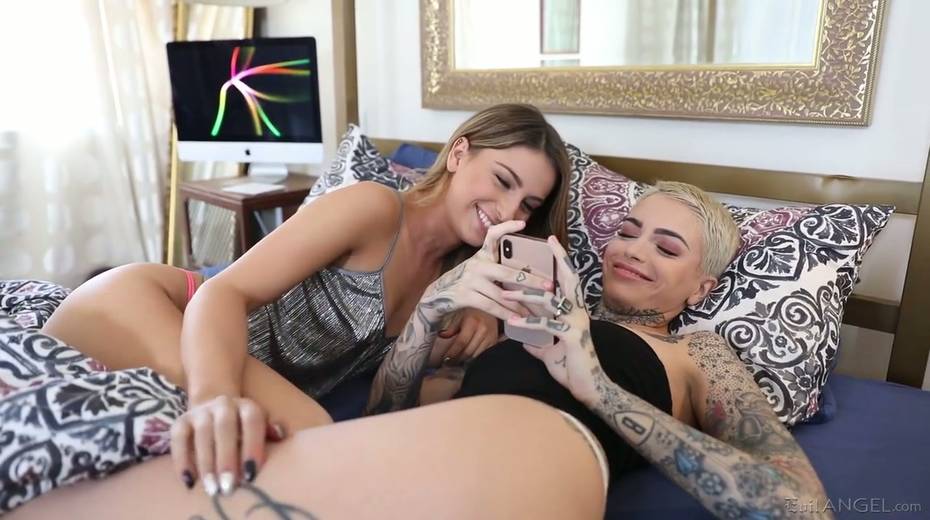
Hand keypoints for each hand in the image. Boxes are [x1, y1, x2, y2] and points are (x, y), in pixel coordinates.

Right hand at [170, 395, 285, 495]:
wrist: (214, 410)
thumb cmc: (243, 428)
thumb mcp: (260, 427)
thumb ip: (270, 431)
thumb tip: (280, 434)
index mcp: (247, 406)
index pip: (252, 421)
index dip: (252, 446)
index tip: (251, 474)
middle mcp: (224, 404)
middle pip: (225, 428)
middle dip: (227, 458)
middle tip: (228, 486)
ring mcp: (201, 411)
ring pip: (202, 434)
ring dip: (206, 463)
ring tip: (212, 488)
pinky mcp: (181, 420)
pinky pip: (178, 438)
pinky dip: (182, 460)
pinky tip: (189, 480)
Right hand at [420, 220, 553, 323]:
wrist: (438, 297)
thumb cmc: (468, 283)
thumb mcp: (480, 269)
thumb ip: (498, 267)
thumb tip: (528, 273)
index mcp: (482, 255)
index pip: (492, 235)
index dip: (506, 227)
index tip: (523, 223)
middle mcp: (477, 264)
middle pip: (507, 272)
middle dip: (531, 280)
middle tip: (548, 286)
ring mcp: (470, 280)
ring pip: (501, 293)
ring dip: (521, 304)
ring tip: (536, 311)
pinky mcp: (465, 296)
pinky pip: (491, 305)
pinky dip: (505, 313)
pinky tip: (517, 319)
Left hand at [436, 309, 499, 364]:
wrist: (489, 311)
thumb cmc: (471, 314)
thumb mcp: (459, 317)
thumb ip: (451, 329)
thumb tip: (441, 336)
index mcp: (472, 322)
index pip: (461, 342)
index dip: (452, 353)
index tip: (445, 360)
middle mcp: (483, 330)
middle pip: (468, 352)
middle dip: (457, 360)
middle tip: (448, 364)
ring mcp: (490, 337)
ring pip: (476, 356)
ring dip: (465, 362)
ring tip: (457, 363)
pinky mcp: (494, 343)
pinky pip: (483, 356)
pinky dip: (474, 360)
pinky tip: (467, 361)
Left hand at [501, 236, 602, 405]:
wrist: (589, 390)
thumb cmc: (571, 369)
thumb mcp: (550, 353)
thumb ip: (538, 343)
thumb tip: (524, 341)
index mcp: (574, 311)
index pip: (567, 281)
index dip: (561, 261)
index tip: (551, 242)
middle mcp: (578, 312)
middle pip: (569, 280)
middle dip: (558, 259)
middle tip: (547, 242)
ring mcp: (576, 323)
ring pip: (550, 301)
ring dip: (525, 296)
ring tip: (505, 293)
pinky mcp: (572, 337)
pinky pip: (547, 325)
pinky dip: (528, 323)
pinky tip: (510, 323)